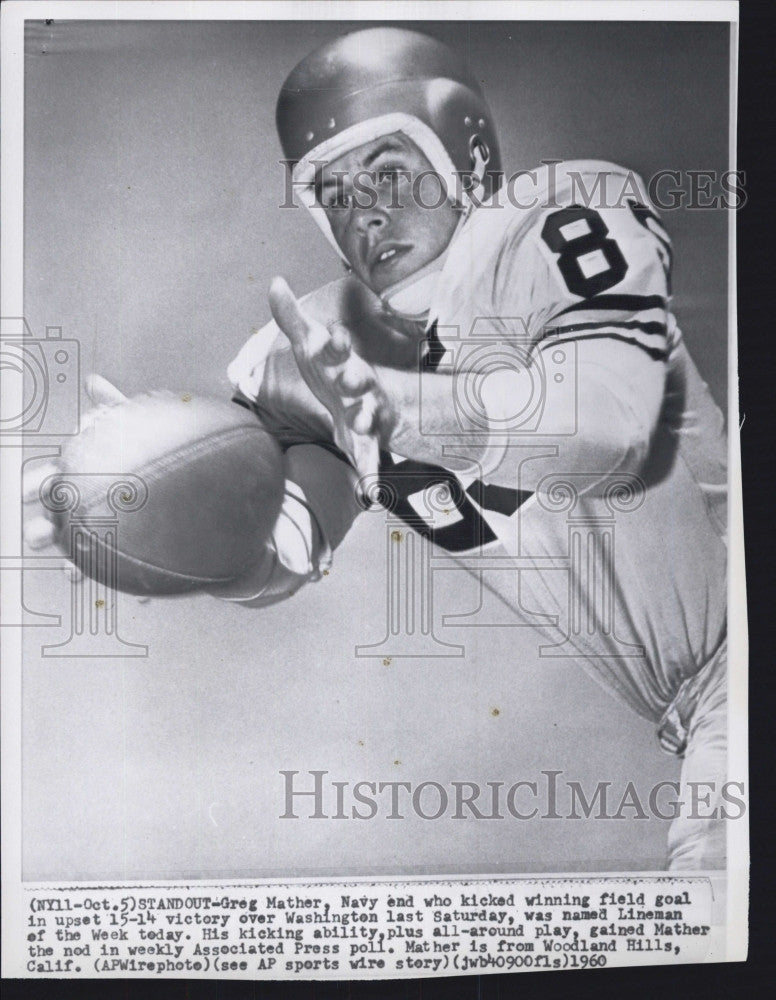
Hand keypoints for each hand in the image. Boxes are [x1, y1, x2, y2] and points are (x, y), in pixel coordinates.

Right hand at [23, 375, 149, 600]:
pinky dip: (120, 578)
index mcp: (86, 475)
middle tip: (38, 535)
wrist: (196, 496)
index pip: (55, 479)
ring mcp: (109, 530)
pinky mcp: (131, 551)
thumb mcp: (140, 428)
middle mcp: (93, 505)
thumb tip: (94, 381)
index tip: (26, 492)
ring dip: (73, 563)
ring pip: (85, 549)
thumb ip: (117, 409)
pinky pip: (122, 569)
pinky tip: (126, 590)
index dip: (38, 485)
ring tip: (68, 571)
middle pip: (61, 520)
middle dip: (43, 529)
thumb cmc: (155, 455)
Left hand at [268, 277, 395, 480]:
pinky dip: (371, 475)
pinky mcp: (367, 444)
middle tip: (349, 377)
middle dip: (355, 378)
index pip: (339, 347)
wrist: (366, 404)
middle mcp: (358, 386)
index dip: (335, 340)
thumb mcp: (312, 346)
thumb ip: (292, 318)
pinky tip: (370, 492)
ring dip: (367, 419)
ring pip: (370, 417)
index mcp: (342, 362)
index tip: (330, 334)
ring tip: (363, 424)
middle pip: (359, 380)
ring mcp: (366, 415)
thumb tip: (275, 282)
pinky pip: (371, 460)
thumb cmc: (332, 372)